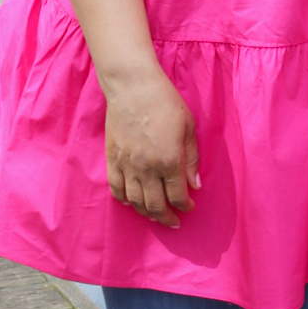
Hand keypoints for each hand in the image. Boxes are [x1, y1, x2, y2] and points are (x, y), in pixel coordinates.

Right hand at [103, 58, 199, 228]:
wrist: (132, 87)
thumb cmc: (165, 102)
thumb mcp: (188, 127)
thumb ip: (192, 159)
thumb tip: (195, 185)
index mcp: (170, 160)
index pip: (177, 196)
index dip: (184, 206)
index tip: (188, 207)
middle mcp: (147, 168)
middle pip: (155, 205)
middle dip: (166, 217)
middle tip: (173, 221)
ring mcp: (127, 165)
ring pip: (135, 202)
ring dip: (146, 213)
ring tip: (154, 215)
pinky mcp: (112, 159)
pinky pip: (116, 189)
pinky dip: (124, 200)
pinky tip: (132, 202)